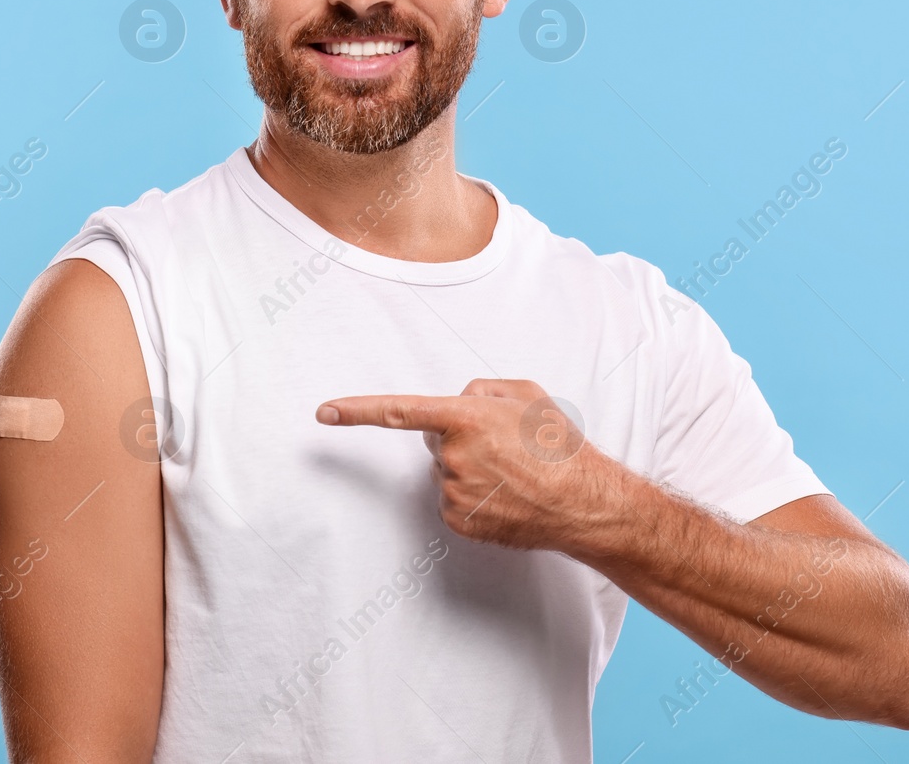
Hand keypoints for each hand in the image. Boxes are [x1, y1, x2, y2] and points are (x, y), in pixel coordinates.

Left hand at [316, 378, 615, 549]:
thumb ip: (481, 388)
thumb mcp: (526, 394)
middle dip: (459, 437)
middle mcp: (453, 457)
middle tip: (504, 446)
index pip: (399, 411)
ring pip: (446, 471)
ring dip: (471, 467)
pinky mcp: (459, 521)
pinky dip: (474, 495)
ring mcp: (453, 493)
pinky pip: (453, 499)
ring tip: (513, 473)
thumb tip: (457, 402)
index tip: (324, 412)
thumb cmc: (558, 446)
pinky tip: (506, 496)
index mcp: (465, 419)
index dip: (357, 411)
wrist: (584, 503)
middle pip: (435, 440)